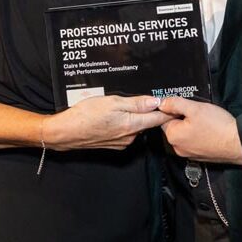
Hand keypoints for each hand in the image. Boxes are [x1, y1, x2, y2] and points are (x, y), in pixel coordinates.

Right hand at [44, 95, 171, 150]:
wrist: (66, 132)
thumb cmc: (86, 115)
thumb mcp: (112, 102)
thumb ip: (136, 103)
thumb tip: (155, 102)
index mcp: (132, 125)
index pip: (158, 119)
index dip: (168, 110)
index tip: (175, 104)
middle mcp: (130, 136)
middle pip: (148, 122)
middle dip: (151, 111)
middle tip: (149, 97)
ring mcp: (122, 142)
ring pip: (137, 126)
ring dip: (136, 116)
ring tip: (125, 104)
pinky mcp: (114, 143)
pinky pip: (126, 130)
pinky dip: (125, 122)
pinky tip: (114, 115)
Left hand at [159, 97, 241, 164]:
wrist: (238, 143)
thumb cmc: (217, 125)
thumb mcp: (194, 108)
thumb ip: (175, 103)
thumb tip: (161, 103)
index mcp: (173, 136)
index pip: (164, 118)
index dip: (174, 108)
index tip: (186, 105)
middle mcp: (178, 148)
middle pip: (174, 126)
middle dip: (183, 117)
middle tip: (198, 112)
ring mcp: (189, 154)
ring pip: (185, 133)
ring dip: (191, 125)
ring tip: (205, 120)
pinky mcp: (200, 156)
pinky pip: (194, 141)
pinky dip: (199, 134)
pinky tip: (209, 129)